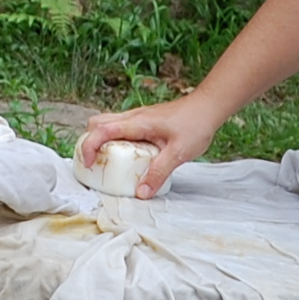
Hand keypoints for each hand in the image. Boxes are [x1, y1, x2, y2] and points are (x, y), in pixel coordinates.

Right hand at [75, 92, 224, 199]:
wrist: (209, 107)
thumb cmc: (195, 124)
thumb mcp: (177, 153)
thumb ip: (158, 173)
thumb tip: (141, 192)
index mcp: (137, 123)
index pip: (101, 130)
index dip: (88, 146)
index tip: (88, 164)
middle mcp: (133, 117)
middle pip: (97, 123)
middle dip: (89, 142)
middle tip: (95, 163)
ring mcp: (139, 117)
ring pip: (108, 124)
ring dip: (102, 141)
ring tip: (110, 162)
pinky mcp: (145, 121)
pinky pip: (122, 128)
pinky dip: (116, 140)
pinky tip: (130, 156)